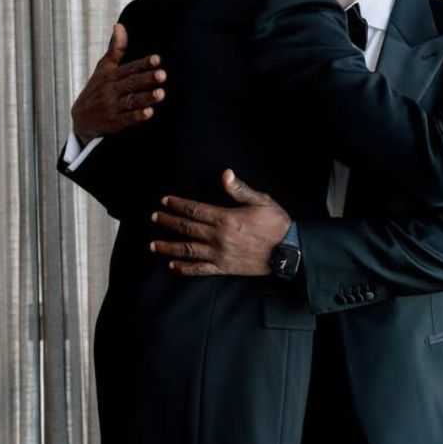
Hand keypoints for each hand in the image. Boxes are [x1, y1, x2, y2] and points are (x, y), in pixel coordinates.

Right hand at [70, 23, 166, 141]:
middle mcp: (111, 90)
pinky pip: (127, 119)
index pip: (129, 68)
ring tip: (161, 93)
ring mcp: (112, 106)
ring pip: (131, 101)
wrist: (81, 118)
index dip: (143, 64)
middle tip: (163, 74)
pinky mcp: (114, 122)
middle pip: (131, 83)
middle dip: (146, 79)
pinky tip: (149, 113)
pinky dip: (137, 116)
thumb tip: (120, 25)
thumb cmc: (97, 88)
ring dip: (146, 97)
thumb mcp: (103, 68)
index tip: (157, 58)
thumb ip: (115, 49)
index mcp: (111, 75)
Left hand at [149, 170, 289, 276]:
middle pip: (186, 228)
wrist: (289, 251)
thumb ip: (240, 189)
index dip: (178, 204)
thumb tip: (225, 175)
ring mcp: (219, 254)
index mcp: (225, 218)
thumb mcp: (262, 201)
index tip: (165, 201)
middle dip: (168, 222)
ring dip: (168, 247)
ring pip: (187, 249)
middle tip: (154, 217)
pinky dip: (185, 269)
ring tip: (153, 245)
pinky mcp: (224, 267)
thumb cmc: (276, 224)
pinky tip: (173, 266)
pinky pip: (200, 269)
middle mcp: (218, 237)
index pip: (195, 210)